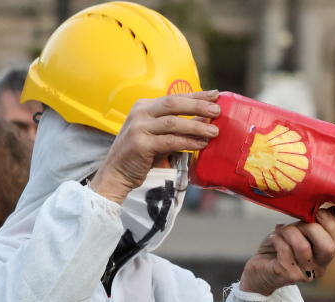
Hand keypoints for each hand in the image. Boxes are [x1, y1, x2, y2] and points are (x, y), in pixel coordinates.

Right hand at [90, 90, 220, 204]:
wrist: (117, 173)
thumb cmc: (142, 154)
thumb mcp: (160, 135)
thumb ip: (179, 127)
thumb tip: (206, 120)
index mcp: (144, 106)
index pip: (174, 97)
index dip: (196, 95)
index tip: (216, 95)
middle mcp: (140, 113)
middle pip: (174, 104)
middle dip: (198, 106)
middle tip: (218, 111)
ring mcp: (138, 127)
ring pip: (173, 122)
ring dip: (196, 127)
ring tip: (215, 132)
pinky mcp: (140, 144)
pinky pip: (170, 141)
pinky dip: (188, 142)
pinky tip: (201, 144)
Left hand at [240, 207, 334, 295]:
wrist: (260, 271)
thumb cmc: (279, 250)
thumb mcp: (299, 233)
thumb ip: (315, 224)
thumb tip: (333, 210)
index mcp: (325, 256)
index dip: (331, 223)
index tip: (317, 212)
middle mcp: (319, 268)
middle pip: (328, 247)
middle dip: (311, 228)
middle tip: (297, 223)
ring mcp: (304, 273)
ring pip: (303, 246)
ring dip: (289, 232)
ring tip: (281, 230)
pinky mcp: (287, 274)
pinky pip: (285, 250)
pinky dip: (277, 239)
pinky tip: (274, 238)